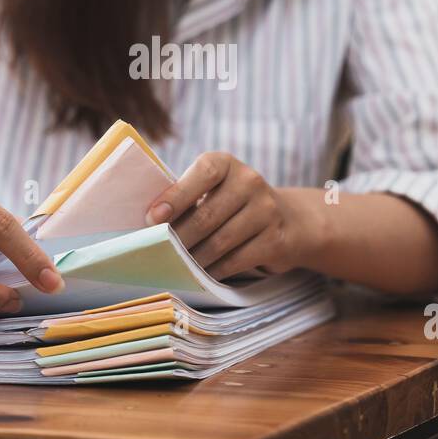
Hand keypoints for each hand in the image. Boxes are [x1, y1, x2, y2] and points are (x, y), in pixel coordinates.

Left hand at [145, 151, 303, 279]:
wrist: (287, 220)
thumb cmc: (231, 205)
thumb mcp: (212, 190)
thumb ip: (185, 199)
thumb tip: (150, 224)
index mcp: (226, 164)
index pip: (203, 172)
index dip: (176, 196)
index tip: (152, 218)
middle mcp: (250, 181)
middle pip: (207, 215)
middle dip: (178, 238)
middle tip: (157, 253)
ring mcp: (266, 210)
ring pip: (220, 242)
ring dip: (194, 259)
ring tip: (177, 266)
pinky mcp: (275, 239)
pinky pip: (236, 260)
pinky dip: (214, 271)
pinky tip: (202, 274)